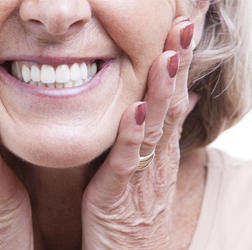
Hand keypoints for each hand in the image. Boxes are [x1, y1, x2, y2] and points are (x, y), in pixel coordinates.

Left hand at [82, 17, 197, 248]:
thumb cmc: (136, 209)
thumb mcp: (151, 167)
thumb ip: (161, 133)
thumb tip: (180, 100)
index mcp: (160, 148)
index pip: (174, 97)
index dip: (179, 63)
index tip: (184, 27)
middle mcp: (157, 157)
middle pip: (171, 104)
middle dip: (177, 65)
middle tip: (185, 25)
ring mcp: (142, 174)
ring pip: (155, 127)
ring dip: (162, 91)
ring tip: (168, 56)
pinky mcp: (120, 193)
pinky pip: (127, 161)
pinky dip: (132, 135)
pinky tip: (136, 110)